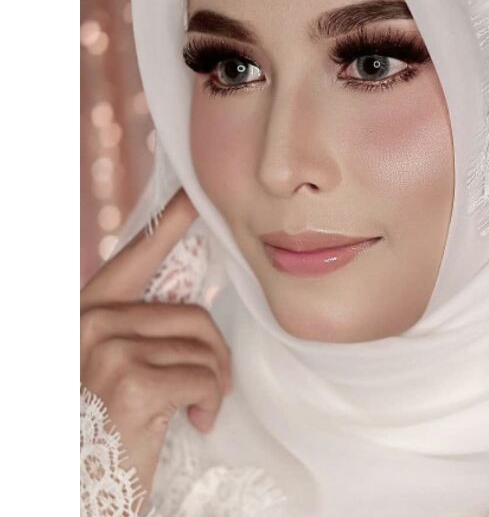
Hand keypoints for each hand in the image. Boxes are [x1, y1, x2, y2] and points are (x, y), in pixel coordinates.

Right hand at [80, 189, 232, 504]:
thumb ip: (141, 330)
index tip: (195, 192)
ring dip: (212, 383)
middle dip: (212, 353)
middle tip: (209, 386)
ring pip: (203, 348)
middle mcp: (91, 324)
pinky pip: (205, 378)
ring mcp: (109, 352)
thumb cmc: (103, 431)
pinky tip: (192, 422)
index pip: (137, 256)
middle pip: (191, 313)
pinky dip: (210, 403)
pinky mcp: (133, 385)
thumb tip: (190, 302)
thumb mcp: (113, 369)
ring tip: (194, 407)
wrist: (85, 492)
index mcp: (88, 314)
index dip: (170, 222)